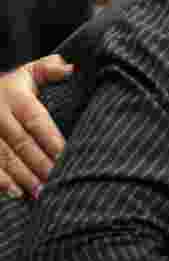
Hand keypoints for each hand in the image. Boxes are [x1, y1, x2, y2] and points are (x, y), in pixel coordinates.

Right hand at [0, 55, 72, 197]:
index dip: (51, 139)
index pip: (36, 120)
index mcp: (15, 97)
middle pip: (21, 143)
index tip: (67, 156)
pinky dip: (0, 181)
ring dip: (22, 176)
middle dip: (40, 163)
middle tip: (58, 181)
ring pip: (4, 157)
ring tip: (41, 192)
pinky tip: (15, 193)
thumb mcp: (27, 73)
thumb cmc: (11, 87)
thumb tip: (69, 67)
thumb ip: (48, 69)